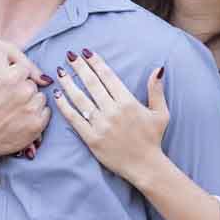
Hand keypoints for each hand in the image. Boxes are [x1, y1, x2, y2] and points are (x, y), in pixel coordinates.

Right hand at [0, 48, 51, 161]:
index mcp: (10, 79)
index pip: (24, 69)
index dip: (15, 76)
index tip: (7, 84)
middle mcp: (23, 93)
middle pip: (33, 84)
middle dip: (24, 89)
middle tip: (10, 97)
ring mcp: (31, 110)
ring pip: (41, 98)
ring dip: (32, 101)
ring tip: (16, 107)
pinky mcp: (36, 126)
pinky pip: (46, 113)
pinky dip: (38, 114)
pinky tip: (23, 116)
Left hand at [53, 50, 168, 186]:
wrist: (145, 166)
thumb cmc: (152, 139)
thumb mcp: (161, 113)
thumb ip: (156, 90)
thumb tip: (158, 68)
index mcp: (128, 102)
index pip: (108, 77)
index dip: (96, 63)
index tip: (86, 52)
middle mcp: (113, 111)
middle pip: (92, 84)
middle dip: (79, 67)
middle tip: (69, 55)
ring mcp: (101, 125)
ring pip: (80, 99)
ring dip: (69, 83)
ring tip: (60, 72)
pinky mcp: (92, 138)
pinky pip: (74, 119)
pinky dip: (65, 106)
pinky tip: (58, 95)